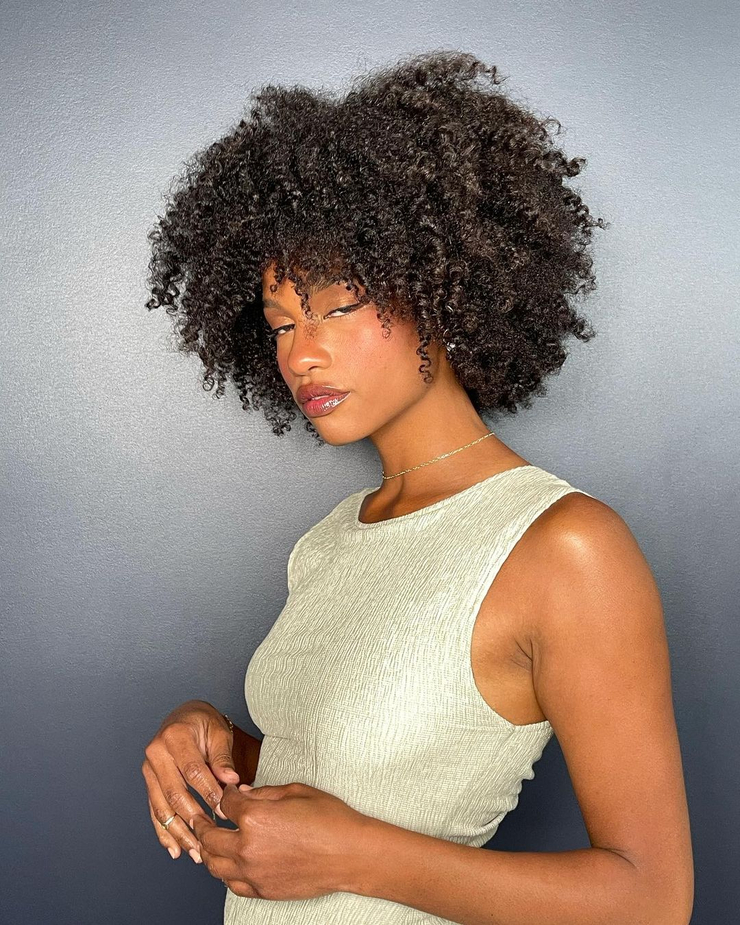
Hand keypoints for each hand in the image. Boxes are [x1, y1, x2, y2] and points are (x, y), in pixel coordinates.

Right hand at [142, 700, 239, 862]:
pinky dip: (165, 832)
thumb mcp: (219, 732)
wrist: (185, 718)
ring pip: (162, 808)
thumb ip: (223, 758)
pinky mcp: (148, 783)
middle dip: (193, 818)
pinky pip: (155, 811)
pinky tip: (175, 849)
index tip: (224, 811)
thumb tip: (231, 782)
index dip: (209, 793)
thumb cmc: (204, 724)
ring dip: (178, 833)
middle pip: (175, 793)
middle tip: (211, 837)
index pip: (193, 771)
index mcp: (175, 736)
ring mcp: (149, 769)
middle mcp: (156, 752)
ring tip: (196, 852)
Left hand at [191, 781, 368, 899]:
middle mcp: (247, 847)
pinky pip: (232, 884)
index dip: (224, 794)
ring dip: (207, 851)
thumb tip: (242, 793)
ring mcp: (253, 872)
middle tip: (199, 817)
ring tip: (207, 842)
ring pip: (214, 865)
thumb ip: (263, 792)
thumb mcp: (296, 791)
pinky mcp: (262, 890)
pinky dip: (224, 873)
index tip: (226, 793)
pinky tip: (226, 864)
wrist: (350, 854)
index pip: (226, 803)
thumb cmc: (329, 819)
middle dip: (203, 823)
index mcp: (255, 817)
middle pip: (210, 837)